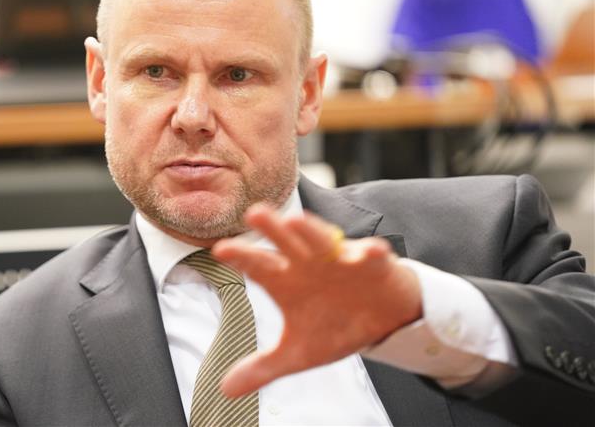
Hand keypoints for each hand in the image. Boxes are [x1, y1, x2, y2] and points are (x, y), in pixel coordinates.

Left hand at [211, 203, 421, 397]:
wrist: (383, 319)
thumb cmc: (336, 325)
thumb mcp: (299, 352)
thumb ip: (264, 367)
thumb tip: (225, 389)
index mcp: (287, 280)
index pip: (259, 265)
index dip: (241, 258)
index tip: (221, 251)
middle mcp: (309, 262)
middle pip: (286, 241)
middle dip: (272, 227)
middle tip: (254, 214)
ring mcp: (340, 259)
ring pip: (322, 239)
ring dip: (311, 230)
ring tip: (296, 221)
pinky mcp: (373, 263)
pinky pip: (372, 255)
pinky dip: (371, 253)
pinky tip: (369, 253)